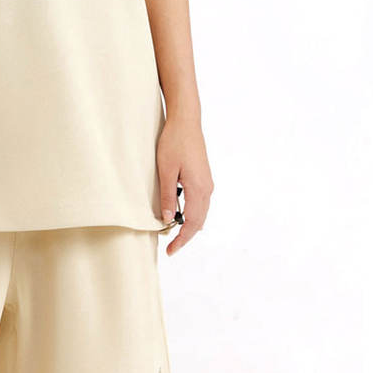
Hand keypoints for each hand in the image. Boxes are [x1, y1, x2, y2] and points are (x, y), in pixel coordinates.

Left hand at [156, 114, 213, 255]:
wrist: (186, 121)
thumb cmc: (174, 142)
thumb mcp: (166, 170)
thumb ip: (167, 196)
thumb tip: (168, 219)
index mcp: (198, 189)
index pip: (192, 223)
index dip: (182, 239)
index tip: (171, 251)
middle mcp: (207, 188)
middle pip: (199, 221)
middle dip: (186, 236)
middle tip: (171, 246)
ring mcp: (207, 182)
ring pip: (201, 212)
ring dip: (189, 224)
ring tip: (174, 233)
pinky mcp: (203, 177)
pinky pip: (200, 202)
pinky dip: (192, 213)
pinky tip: (182, 213)